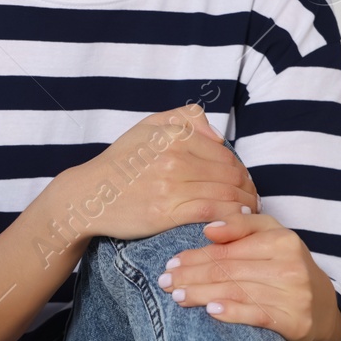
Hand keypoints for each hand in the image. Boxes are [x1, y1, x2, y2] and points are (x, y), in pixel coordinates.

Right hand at [61, 103, 258, 240]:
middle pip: (231, 175)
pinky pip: (211, 212)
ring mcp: (170, 185)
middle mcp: (174, 157)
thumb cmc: (121, 162)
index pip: (226, 154)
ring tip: (248, 214)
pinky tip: (236, 222)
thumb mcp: (149, 125)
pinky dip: (230, 217)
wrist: (88, 195)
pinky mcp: (165, 212)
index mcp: (174, 135)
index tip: (244, 184)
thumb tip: (219, 135)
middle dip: (248, 189)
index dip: (242, 171)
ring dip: (244, 205)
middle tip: (252, 201)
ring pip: (225, 194)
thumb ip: (187, 118)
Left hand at [153, 211, 340, 340]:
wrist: (323, 311)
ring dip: (203, 294)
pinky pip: (258, 315)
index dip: (197, 255)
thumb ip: (243, 226)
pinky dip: (233, 312)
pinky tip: (211, 311)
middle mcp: (290, 265)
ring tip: (178, 296)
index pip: (229, 248)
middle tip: (166, 281)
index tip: (172, 262)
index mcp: (282, 240)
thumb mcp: (274, 239)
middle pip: (230, 269)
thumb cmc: (288, 271)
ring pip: (238, 291)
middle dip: (192, 275)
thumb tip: (209, 229)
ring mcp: (294, 294)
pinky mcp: (295, 321)